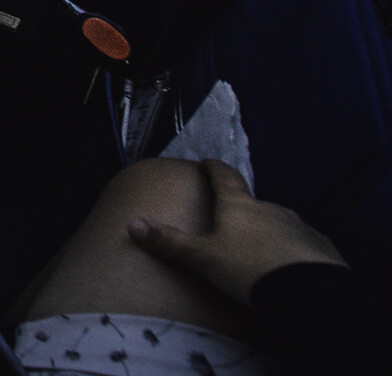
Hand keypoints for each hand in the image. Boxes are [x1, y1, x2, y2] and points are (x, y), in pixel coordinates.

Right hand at [128, 159, 346, 305]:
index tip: (208, 163)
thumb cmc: (250, 269)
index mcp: (239, 206)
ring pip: (280, 225)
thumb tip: (132, 225)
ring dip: (270, 234)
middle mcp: (271, 209)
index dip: (214, 168)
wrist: (309, 293)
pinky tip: (289, 271)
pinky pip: (303, 247)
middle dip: (243, 212)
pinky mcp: (322, 249)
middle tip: (231, 225)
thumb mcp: (203, 258)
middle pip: (253, 204)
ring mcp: (300, 228)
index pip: (224, 177)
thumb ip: (170, 242)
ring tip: (260, 255)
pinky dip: (293, 254)